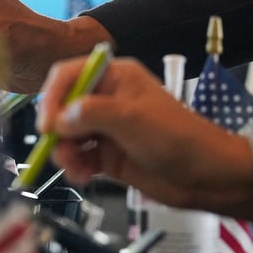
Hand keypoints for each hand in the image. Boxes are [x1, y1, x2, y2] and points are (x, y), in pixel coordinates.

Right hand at [38, 56, 252, 219]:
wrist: (205, 176)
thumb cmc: (179, 138)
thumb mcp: (131, 119)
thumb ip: (90, 113)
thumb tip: (59, 118)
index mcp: (115, 77)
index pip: (69, 76)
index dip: (52, 97)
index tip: (46, 124)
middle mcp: (107, 99)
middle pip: (63, 107)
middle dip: (56, 130)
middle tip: (58, 149)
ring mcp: (108, 128)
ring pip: (68, 135)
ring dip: (65, 152)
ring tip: (75, 167)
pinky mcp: (108, 154)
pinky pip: (79, 157)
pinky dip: (76, 167)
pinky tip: (83, 176)